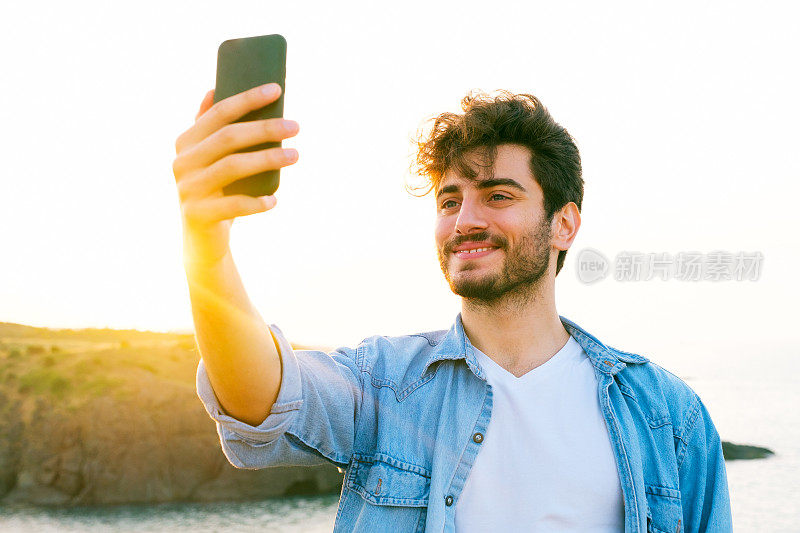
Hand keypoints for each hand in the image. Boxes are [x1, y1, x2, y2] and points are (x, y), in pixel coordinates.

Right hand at [172, 83, 299, 266]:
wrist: (202, 240)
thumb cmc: (214, 191)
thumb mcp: (208, 159)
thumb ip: (209, 128)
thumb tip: (214, 89)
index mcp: (186, 142)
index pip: (219, 113)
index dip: (247, 99)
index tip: (277, 89)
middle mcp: (182, 162)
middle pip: (228, 138)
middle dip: (264, 129)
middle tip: (296, 126)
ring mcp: (187, 189)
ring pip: (232, 167)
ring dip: (268, 159)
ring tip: (296, 156)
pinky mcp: (198, 215)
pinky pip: (233, 205)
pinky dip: (256, 202)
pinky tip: (275, 200)